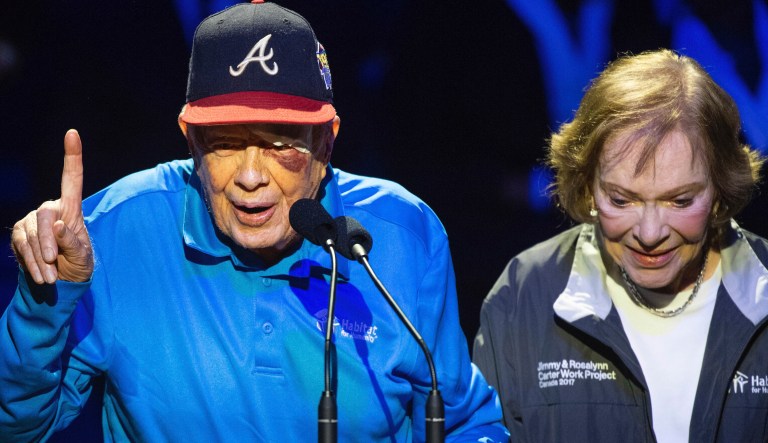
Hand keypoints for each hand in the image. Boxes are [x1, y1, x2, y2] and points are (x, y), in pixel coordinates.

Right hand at [11, 129, 93, 283]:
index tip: (73, 133)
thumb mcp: (83, 256)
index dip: (72, 156)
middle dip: (47, 243)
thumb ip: (72, 242)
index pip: (72, 179)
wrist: (61, 281)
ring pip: (30, 234)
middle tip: (53, 263)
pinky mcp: (19, 232)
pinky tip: (41, 274)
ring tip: (51, 277)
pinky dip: (30, 262)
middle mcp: (51, 209)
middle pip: (45, 218)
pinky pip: (20, 244)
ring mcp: (32, 220)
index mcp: (72, 209)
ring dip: (40, 259)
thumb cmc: (78, 263)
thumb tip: (57, 226)